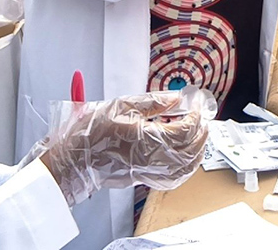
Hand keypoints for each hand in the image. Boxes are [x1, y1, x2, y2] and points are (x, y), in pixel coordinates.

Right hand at [37, 92, 207, 205]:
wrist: (74, 161)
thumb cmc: (92, 133)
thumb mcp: (121, 106)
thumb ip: (153, 102)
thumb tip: (176, 98)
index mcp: (149, 140)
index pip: (186, 129)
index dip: (196, 116)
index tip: (197, 104)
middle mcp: (154, 159)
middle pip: (191, 149)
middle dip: (201, 131)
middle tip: (203, 116)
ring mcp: (151, 172)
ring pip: (186, 166)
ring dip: (198, 149)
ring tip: (199, 133)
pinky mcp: (145, 179)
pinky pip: (175, 177)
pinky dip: (187, 166)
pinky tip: (186, 155)